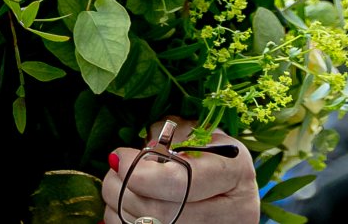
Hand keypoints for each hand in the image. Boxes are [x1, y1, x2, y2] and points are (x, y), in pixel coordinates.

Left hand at [101, 120, 256, 223]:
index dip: (139, 173)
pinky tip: (123, 207)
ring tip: (117, 187)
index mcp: (235, 171)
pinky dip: (127, 222)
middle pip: (163, 214)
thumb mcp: (194, 132)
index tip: (118, 157)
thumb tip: (128, 159)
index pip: (179, 181)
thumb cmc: (206, 149)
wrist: (227, 182)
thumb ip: (166, 139)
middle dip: (124, 191)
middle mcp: (236, 210)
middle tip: (112, 172)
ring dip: (121, 210)